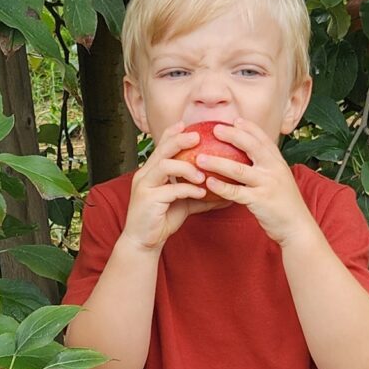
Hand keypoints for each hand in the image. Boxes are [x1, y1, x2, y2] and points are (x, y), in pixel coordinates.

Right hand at [120, 121, 215, 251]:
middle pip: (161, 150)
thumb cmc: (163, 220)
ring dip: (185, 167)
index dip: (172, 133)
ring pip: (163, 165)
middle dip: (179, 140)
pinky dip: (187, 189)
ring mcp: (144, 186)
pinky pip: (170, 189)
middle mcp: (145, 175)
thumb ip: (200, 194)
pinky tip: (200, 192)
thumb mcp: (184, 203)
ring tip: (202, 175)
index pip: (160, 146)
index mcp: (151, 171)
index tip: (188, 126)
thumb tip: (225, 193)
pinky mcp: (147, 200)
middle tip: (197, 137)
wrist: (144, 242)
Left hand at [188, 118, 313, 244]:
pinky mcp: (259, 201)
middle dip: (232, 135)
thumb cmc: (284, 204)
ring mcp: (267, 184)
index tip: (234, 120)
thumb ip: (267, 167)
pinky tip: (208, 182)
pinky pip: (236, 193)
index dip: (249, 128)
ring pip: (238, 169)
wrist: (297, 227)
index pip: (263, 139)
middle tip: (214, 129)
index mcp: (278, 162)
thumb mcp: (280, 179)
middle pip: (251, 147)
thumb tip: (250, 156)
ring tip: (200, 158)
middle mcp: (273, 169)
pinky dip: (221, 187)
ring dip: (217, 162)